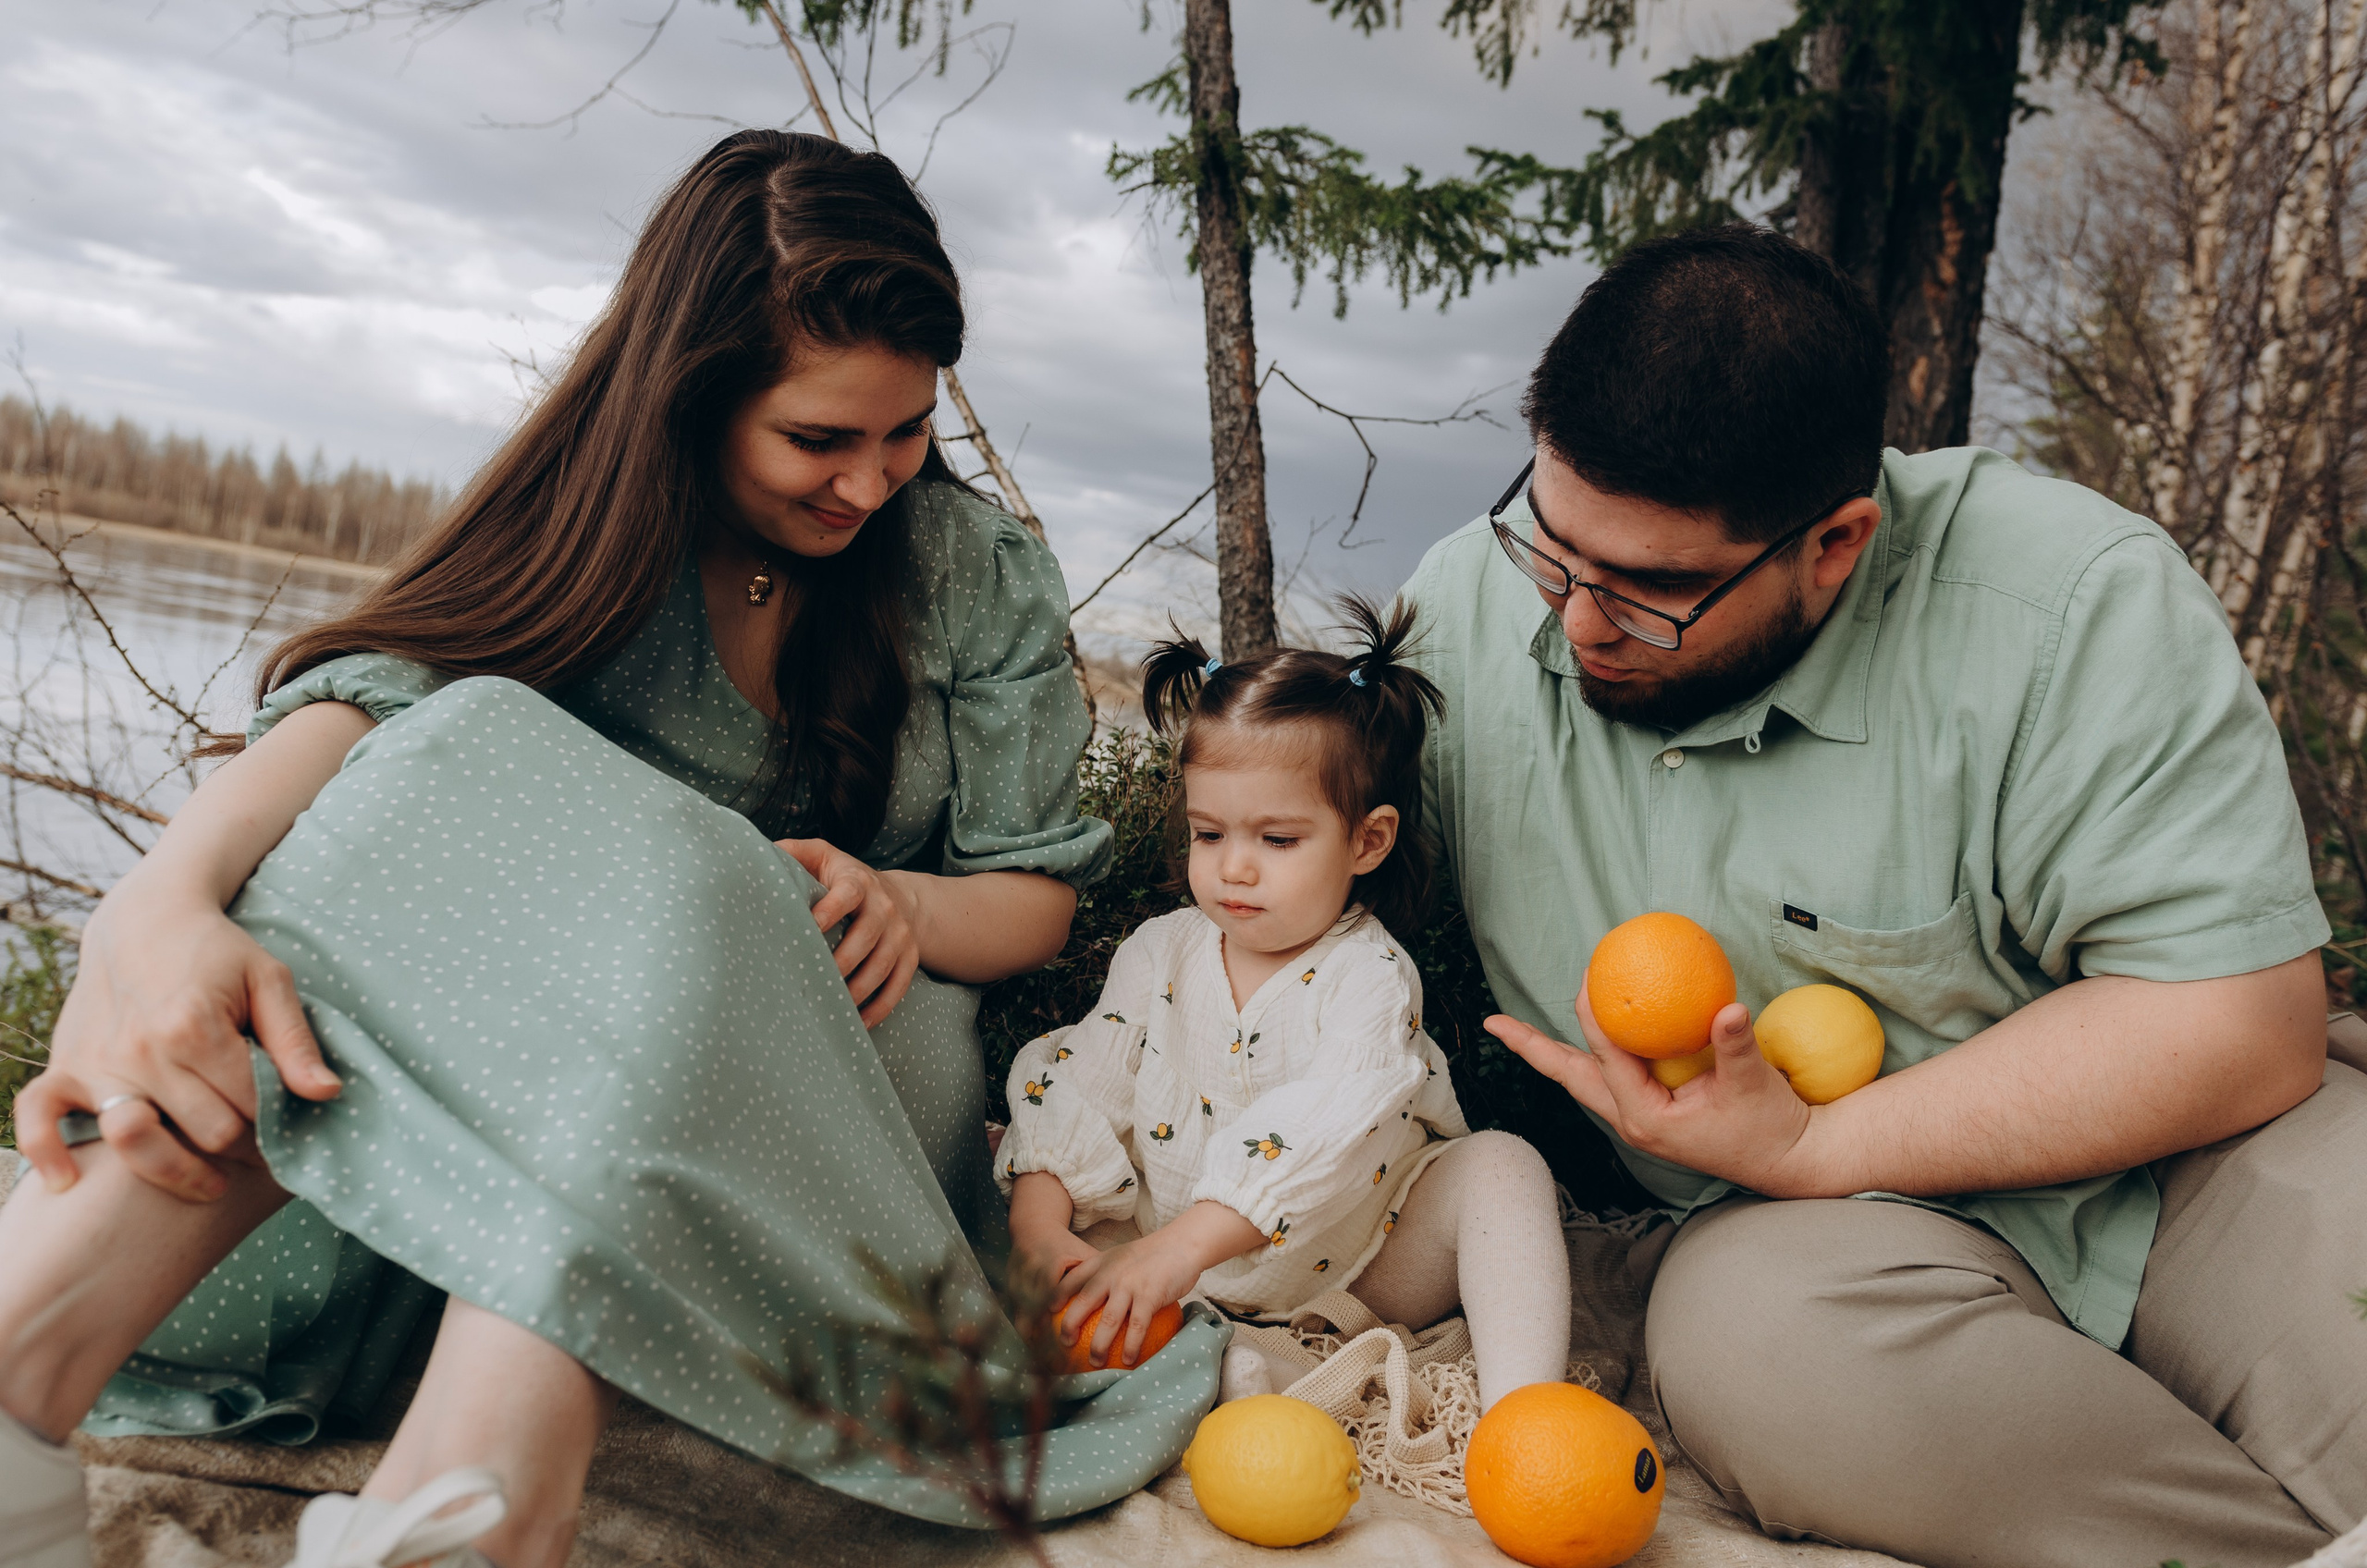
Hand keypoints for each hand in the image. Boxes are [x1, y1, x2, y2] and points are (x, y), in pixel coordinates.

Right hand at [16, 883, 339, 1201]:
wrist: (145, 920)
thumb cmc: (217, 952)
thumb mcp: (268, 981)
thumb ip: (295, 1041)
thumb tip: (328, 1093)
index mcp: (195, 1026)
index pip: (249, 1108)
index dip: (278, 1127)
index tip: (289, 1130)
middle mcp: (141, 1049)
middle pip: (205, 1133)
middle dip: (241, 1148)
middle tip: (259, 1149)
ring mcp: (97, 1061)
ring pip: (138, 1144)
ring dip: (177, 1171)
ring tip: (211, 1181)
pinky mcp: (64, 1065)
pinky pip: (37, 1118)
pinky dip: (47, 1152)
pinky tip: (69, 1183)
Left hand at [776, 838, 920, 1027]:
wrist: (899, 897)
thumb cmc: (845, 879)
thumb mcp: (822, 856)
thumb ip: (792, 853)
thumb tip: (750, 855)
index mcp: (858, 881)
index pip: (847, 894)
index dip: (829, 911)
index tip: (807, 929)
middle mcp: (884, 907)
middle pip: (866, 937)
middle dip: (840, 963)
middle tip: (812, 982)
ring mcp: (900, 935)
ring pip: (882, 966)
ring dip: (857, 991)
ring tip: (831, 1007)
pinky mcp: (910, 957)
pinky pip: (899, 986)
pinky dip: (880, 1007)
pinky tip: (858, 1023)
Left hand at [1053, 1200, 1261, 1367]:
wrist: (1182, 1245)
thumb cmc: (1153, 1254)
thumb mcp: (1122, 1256)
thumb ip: (1107, 1273)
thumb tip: (1095, 1299)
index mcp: (1101, 1263)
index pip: (1071, 1280)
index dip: (1055, 1298)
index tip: (1045, 1315)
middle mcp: (1111, 1273)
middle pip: (1082, 1304)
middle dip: (1069, 1327)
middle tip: (1063, 1345)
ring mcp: (1129, 1285)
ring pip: (1107, 1321)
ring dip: (1098, 1346)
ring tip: (1093, 1363)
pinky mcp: (1149, 1296)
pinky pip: (1136, 1327)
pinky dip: (1130, 1346)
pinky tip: (1128, 1361)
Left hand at [1486, 985, 1824, 1196]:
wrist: (1789, 1161)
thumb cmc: (1770, 1125)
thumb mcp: (1754, 1083)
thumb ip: (1737, 1044)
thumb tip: (1730, 1007)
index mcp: (1646, 1117)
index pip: (1606, 1059)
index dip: (1593, 1018)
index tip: (1585, 980)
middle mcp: (1632, 1121)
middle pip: (1571, 1078)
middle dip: (1533, 1049)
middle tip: (1495, 1025)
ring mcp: (1638, 1120)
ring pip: (1584, 1081)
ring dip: (1554, 1054)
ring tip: (1517, 1032)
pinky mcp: (1651, 1115)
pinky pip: (1609, 1079)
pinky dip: (1593, 1055)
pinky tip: (1591, 1033)